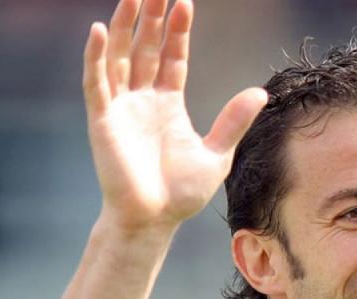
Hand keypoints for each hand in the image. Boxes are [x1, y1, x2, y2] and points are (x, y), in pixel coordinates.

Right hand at [83, 0, 266, 234]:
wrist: (154, 220)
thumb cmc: (181, 192)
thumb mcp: (217, 154)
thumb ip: (233, 121)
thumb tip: (260, 93)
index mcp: (168, 104)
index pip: (172, 57)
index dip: (176, 31)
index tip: (184, 2)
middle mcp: (142, 99)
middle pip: (144, 48)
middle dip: (150, 18)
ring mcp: (120, 107)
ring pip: (120, 56)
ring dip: (124, 27)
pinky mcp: (102, 119)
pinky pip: (96, 82)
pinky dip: (96, 56)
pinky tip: (100, 30)